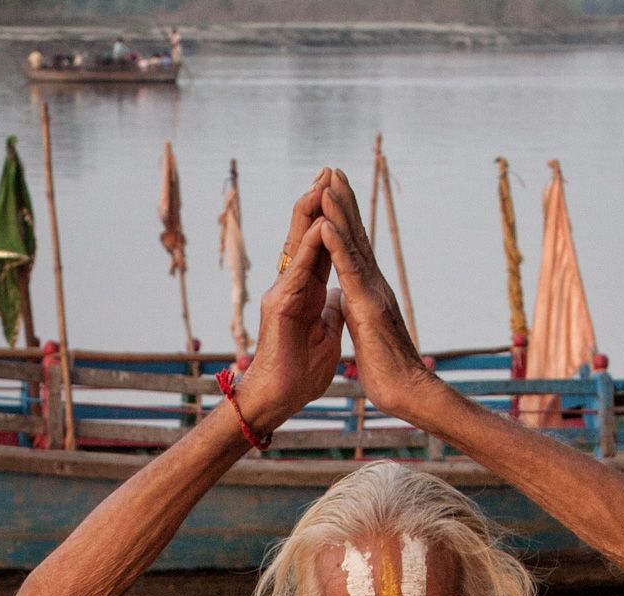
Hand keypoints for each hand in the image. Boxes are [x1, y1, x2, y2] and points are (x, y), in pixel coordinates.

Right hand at [238, 172, 344, 433]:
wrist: (282, 397)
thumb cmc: (300, 372)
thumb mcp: (326, 334)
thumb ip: (330, 312)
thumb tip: (338, 299)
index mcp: (305, 291)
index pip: (320, 247)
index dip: (331, 220)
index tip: (342, 192)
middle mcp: (291, 286)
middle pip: (306, 235)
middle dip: (317, 202)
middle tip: (330, 169)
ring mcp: (283, 293)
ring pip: (298, 243)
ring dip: (311, 212)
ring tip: (324, 182)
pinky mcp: (280, 305)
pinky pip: (298, 269)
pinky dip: (310, 246)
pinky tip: (322, 224)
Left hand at [319, 169, 431, 419]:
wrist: (407, 392)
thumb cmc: (389, 371)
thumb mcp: (366, 334)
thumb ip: (358, 313)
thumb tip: (348, 302)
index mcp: (370, 293)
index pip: (355, 251)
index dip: (345, 221)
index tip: (334, 194)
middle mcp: (374, 286)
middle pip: (357, 237)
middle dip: (344, 203)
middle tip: (333, 171)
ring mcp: (373, 294)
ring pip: (353, 245)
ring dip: (340, 212)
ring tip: (329, 182)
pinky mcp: (368, 307)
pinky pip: (349, 271)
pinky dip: (337, 245)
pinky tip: (326, 223)